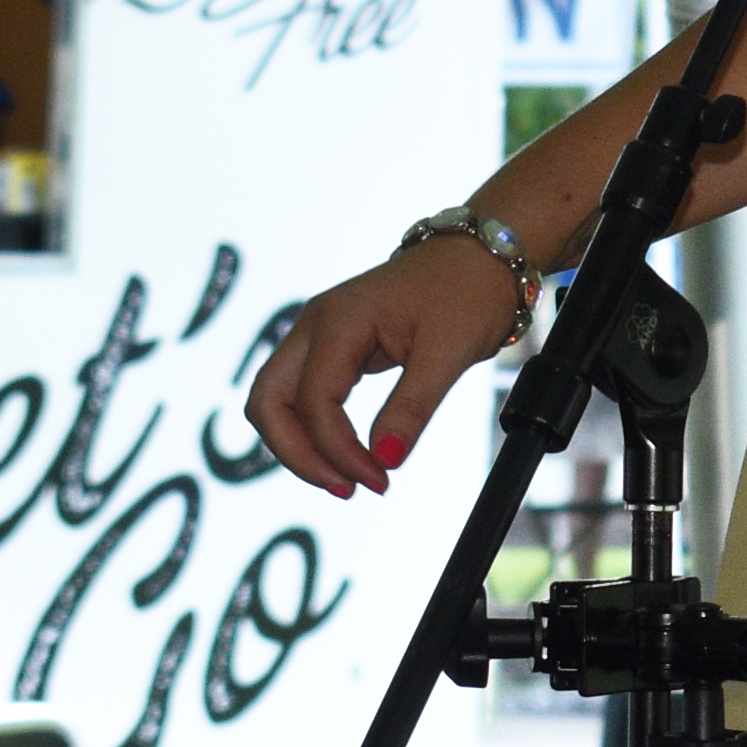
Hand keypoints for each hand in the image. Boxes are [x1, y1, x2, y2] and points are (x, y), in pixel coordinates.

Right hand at [249, 235, 525, 496]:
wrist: (478, 257)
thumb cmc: (468, 293)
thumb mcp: (449, 353)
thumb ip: (412, 408)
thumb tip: (384, 460)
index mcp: (339, 320)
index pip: (314, 401)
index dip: (338, 450)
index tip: (380, 481)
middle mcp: (314, 324)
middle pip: (268, 401)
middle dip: (297, 453)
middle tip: (348, 489)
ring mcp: (317, 334)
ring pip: (277, 400)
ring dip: (300, 446)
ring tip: (349, 481)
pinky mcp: (330, 346)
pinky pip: (301, 395)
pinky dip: (314, 430)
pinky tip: (346, 456)